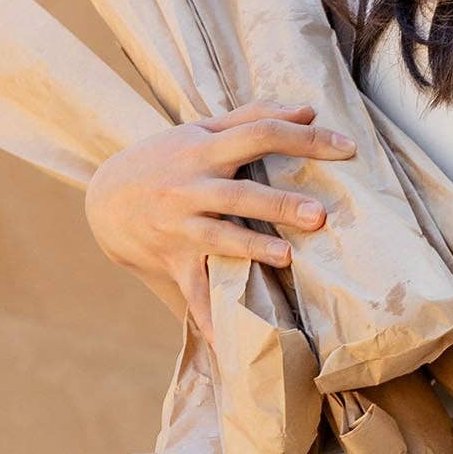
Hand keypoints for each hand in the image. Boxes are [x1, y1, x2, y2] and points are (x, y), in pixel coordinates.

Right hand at [83, 99, 356, 347]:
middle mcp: (190, 187)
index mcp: (204, 149)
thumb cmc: (167, 159)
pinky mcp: (172, 259)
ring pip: (219, 240)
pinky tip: (229, 344)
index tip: (347, 145)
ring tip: (286, 257)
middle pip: (239, 195)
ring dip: (252, 250)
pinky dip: (208, 317)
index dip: (303, 137)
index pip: (258, 134)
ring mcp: (180, 226)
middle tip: (319, 216)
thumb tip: (309, 109)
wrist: (105, 199)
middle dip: (278, 205)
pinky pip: (193, 291)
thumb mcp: (201, 130)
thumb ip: (253, 117)